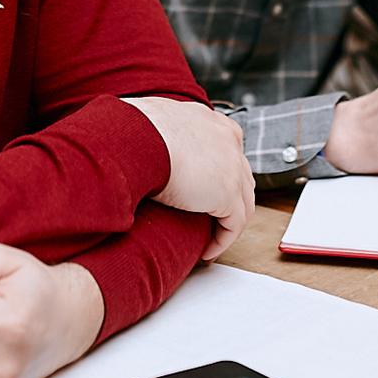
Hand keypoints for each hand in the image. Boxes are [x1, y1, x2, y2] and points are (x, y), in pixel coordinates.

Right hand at [120, 96, 253, 259]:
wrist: (137, 138)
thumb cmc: (135, 131)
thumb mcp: (157, 126)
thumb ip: (166, 137)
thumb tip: (146, 148)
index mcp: (215, 124)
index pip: (229, 154)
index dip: (221, 178)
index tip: (205, 197)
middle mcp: (230, 142)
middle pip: (242, 179)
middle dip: (231, 203)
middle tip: (212, 223)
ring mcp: (233, 167)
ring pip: (243, 205)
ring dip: (227, 226)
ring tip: (209, 242)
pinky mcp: (228, 194)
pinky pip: (233, 226)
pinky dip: (221, 242)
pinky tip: (205, 253)